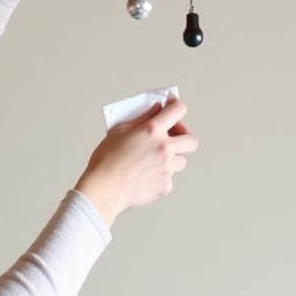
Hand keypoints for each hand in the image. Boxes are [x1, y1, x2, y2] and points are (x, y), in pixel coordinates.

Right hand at [75, 99, 198, 226]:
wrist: (104, 189)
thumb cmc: (107, 160)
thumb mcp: (119, 130)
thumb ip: (142, 118)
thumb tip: (156, 110)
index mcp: (152, 130)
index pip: (178, 110)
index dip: (176, 106)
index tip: (173, 108)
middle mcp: (164, 148)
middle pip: (191, 140)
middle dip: (184, 137)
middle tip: (172, 137)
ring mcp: (167, 168)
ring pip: (182, 161)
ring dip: (172, 158)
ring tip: (154, 159)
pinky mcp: (165, 186)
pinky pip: (170, 178)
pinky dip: (162, 176)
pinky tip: (147, 174)